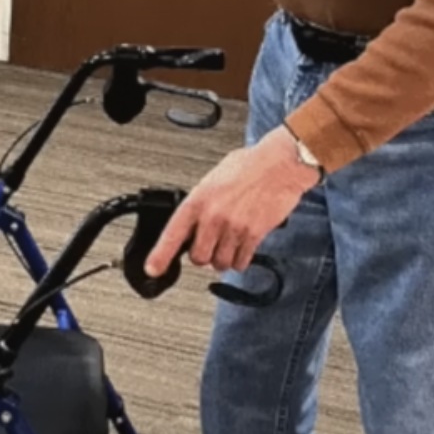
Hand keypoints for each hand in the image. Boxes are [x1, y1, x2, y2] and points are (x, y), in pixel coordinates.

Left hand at [145, 126, 319, 277]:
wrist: (280, 164)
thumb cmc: (249, 166)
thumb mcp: (213, 179)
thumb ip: (201, 203)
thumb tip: (192, 222)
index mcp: (199, 199)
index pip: (172, 234)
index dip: (160, 256)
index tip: (153, 269)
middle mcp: (214, 217)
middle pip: (198, 257)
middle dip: (202, 255)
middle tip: (208, 244)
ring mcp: (234, 228)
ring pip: (220, 263)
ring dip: (222, 259)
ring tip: (227, 243)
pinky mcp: (254, 236)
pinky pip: (241, 262)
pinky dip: (240, 260)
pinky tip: (241, 247)